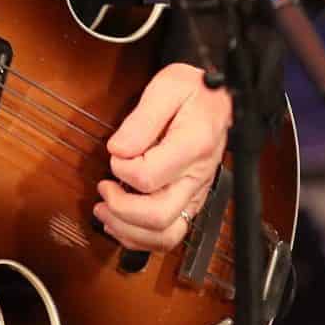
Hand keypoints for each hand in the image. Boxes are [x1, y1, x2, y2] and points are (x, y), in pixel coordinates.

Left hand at [95, 62, 231, 252]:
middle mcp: (198, 177)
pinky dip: (140, 237)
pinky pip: (169, 235)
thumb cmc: (194, 90)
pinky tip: (119, 222)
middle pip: (158, 216)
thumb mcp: (168, 87)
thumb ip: (141, 119)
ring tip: (104, 212)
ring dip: (128, 231)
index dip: (121, 169)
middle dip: (120, 209)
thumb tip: (118, 150)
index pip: (148, 177)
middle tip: (103, 188)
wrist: (221, 99)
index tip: (115, 153)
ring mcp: (196, 194)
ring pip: (165, 235)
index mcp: (193, 145)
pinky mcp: (191, 202)